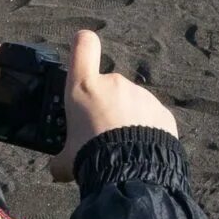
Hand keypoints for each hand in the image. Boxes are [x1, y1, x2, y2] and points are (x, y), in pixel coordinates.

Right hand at [50, 28, 177, 182]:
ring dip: (126, 119)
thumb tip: (56, 168)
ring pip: (130, 103)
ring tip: (123, 147)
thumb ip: (60, 158)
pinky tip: (141, 150)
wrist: (131, 173)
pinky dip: (147, 129)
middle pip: (107, 86)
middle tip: (101, 134)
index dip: (82, 46)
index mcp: (85, 88)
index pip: (84, 45)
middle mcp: (114, 84)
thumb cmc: (92, 158)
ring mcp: (141, 95)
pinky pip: (150, 117)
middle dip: (105, 105)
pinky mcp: (162, 111)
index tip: (82, 56)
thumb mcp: (67, 159)